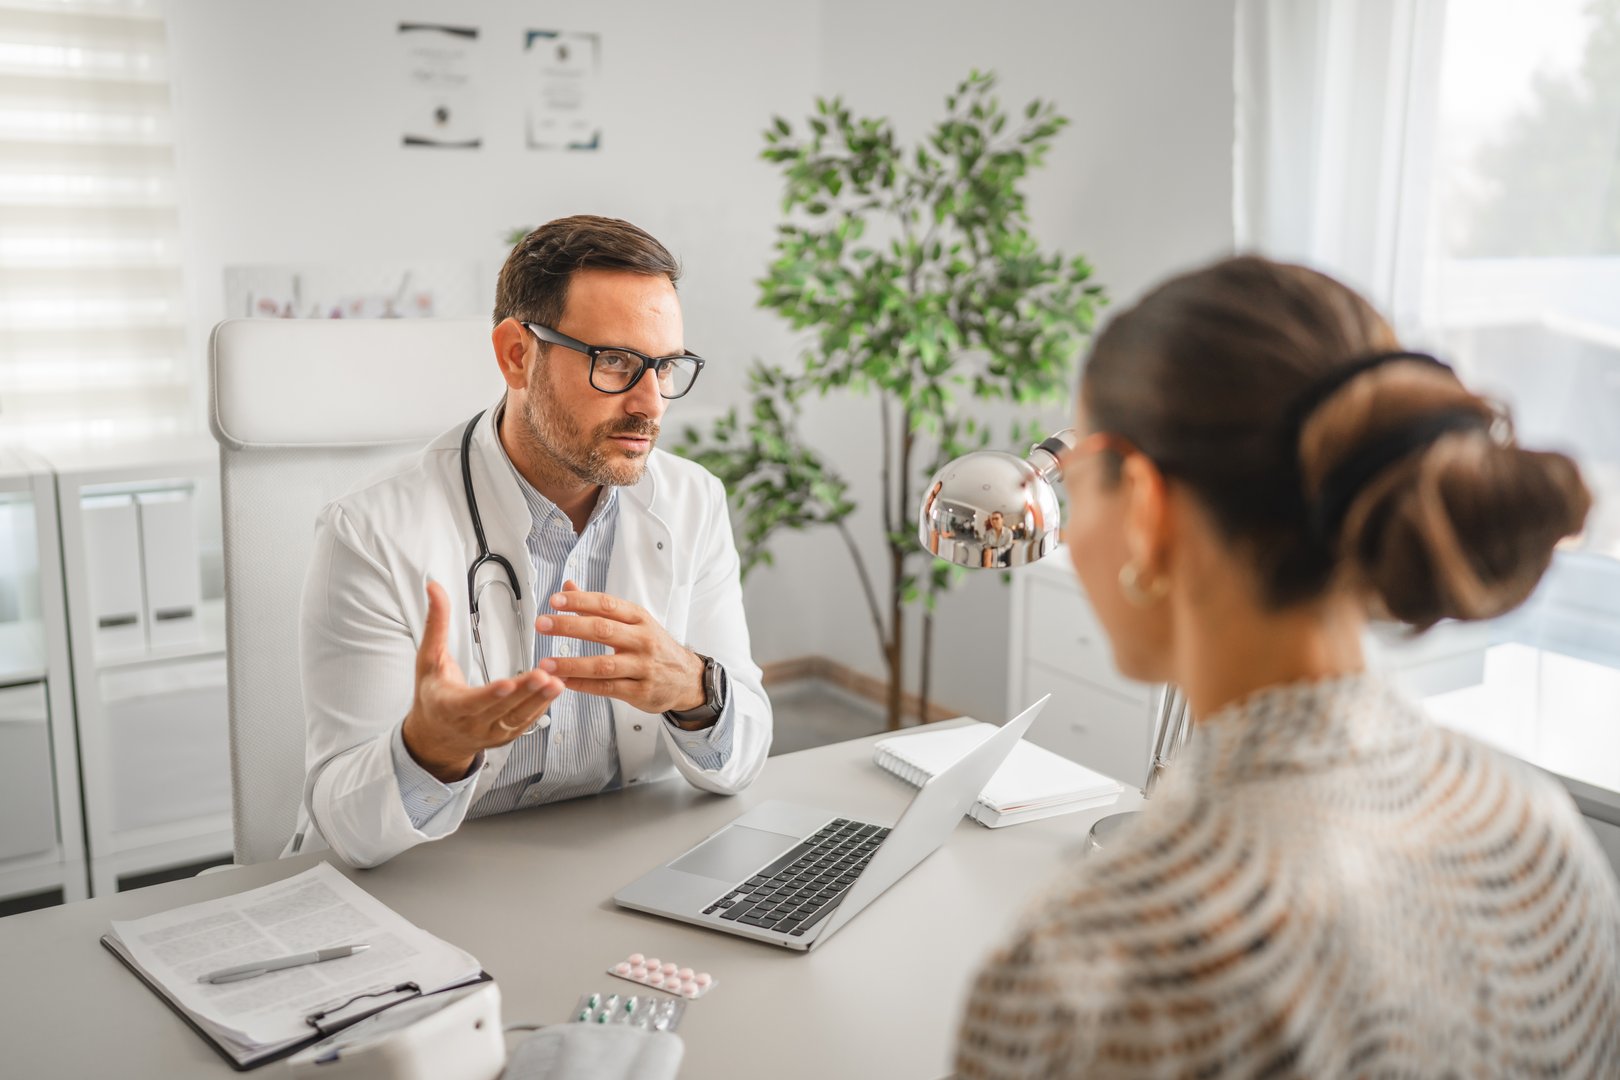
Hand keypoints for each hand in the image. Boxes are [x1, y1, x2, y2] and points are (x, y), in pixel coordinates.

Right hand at [401, 580, 566, 782]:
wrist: (436, 735)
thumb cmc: (432, 692)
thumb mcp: (428, 658)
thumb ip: (436, 624)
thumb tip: (434, 587)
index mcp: (449, 706)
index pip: (471, 702)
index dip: (490, 695)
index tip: (507, 683)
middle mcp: (471, 724)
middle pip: (501, 709)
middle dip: (523, 692)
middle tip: (544, 675)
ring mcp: (490, 733)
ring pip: (518, 718)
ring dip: (539, 700)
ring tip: (557, 682)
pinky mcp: (506, 736)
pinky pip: (526, 722)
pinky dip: (541, 707)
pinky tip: (554, 690)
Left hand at [537, 581, 706, 715]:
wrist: (687, 678)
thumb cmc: (653, 646)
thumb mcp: (634, 621)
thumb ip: (599, 607)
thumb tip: (568, 586)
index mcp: (639, 618)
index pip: (606, 605)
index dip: (579, 601)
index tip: (554, 600)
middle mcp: (642, 640)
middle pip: (602, 630)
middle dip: (569, 626)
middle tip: (542, 624)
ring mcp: (642, 667)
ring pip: (602, 664)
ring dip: (571, 664)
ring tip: (545, 664)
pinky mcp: (640, 691)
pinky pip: (607, 688)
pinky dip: (583, 685)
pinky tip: (564, 682)